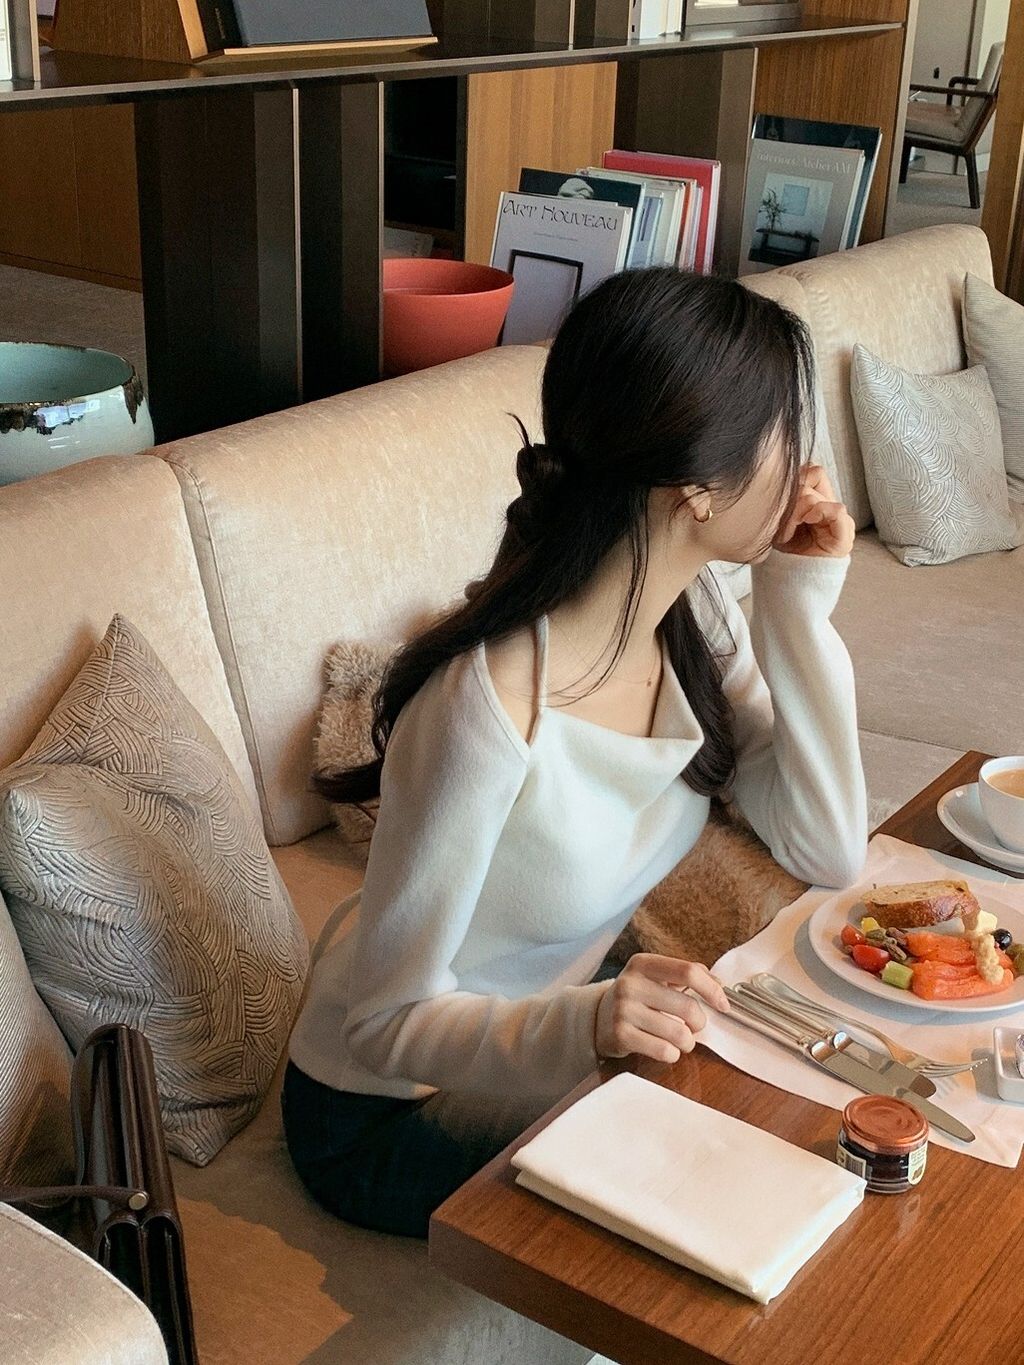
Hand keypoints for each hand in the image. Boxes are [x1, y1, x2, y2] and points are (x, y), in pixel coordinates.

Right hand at [594, 953, 729, 1063]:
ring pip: (679, 1034)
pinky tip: (664, 1048)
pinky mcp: (621, 1035)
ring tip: (680, 1039)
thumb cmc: (638, 997)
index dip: (712, 990)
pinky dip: (672, 1054)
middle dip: (700, 1023)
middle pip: (688, 1007)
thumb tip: (719, 985)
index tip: (723, 1005)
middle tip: (694, 1027)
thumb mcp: (655, 977)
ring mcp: (623, 1010)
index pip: (688, 972)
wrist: (598, 1017)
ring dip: (687, 1042)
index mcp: (643, 964)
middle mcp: (631, 984)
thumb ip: (687, 975)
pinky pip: (664, 1051)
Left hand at [774, 464, 854, 558]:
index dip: (795, 478)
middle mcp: (831, 508)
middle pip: (814, 475)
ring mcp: (840, 522)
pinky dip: (815, 514)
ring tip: (784, 534)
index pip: (812, 470)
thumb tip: (780, 476)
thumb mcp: (776, 521)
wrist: (788, 585)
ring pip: (816, 495)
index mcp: (817, 503)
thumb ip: (784, 499)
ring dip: (794, 513)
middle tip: (778, 522)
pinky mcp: (844, 538)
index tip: (779, 502)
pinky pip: (836, 510)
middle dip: (791, 497)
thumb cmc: (780, 553)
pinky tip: (800, 528)